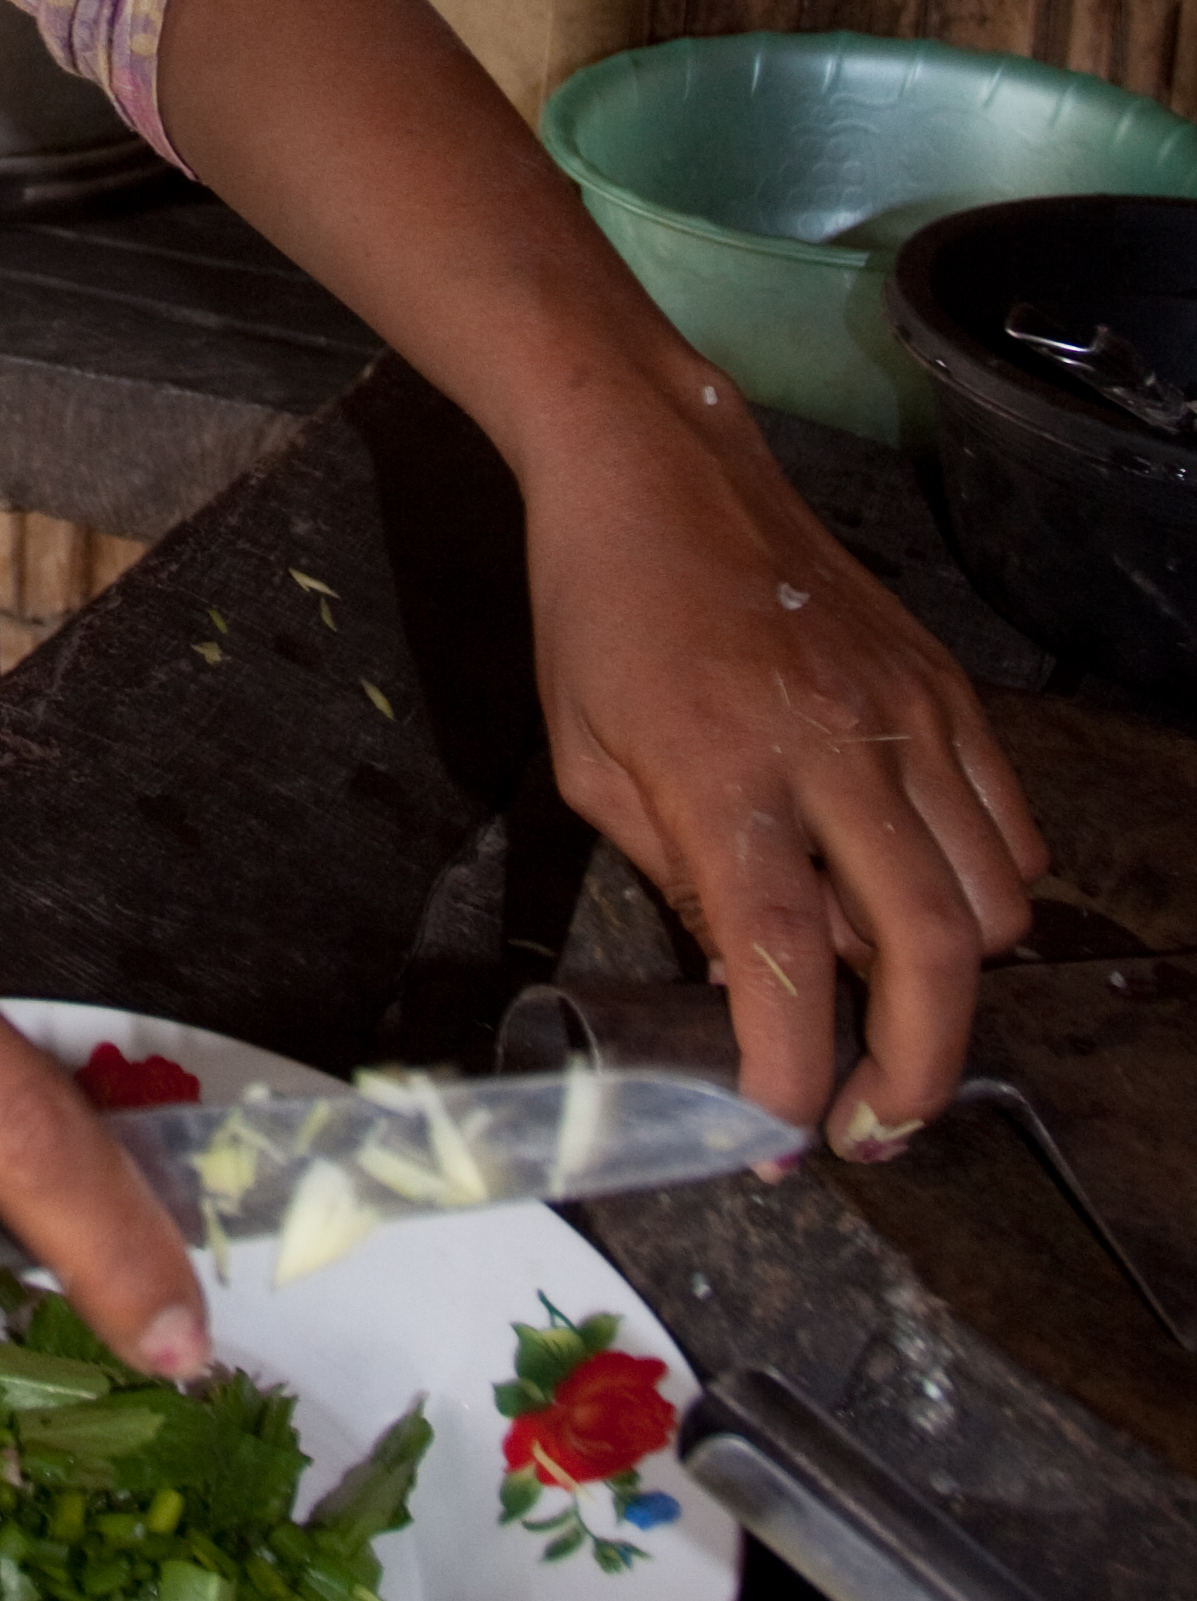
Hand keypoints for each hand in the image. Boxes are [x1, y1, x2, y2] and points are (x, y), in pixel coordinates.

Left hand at [523, 374, 1045, 1147]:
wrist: (657, 468)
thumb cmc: (600, 613)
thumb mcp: (591, 764)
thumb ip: (680, 883)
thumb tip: (756, 992)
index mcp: (721, 772)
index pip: (780, 957)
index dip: (790, 1068)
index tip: (780, 1132)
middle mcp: (833, 745)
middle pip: (932, 952)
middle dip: (911, 1072)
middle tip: (870, 1124)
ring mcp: (906, 712)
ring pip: (993, 904)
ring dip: (950, 985)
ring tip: (883, 1002)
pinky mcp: (947, 686)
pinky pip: (1009, 829)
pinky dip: (985, 894)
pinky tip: (917, 899)